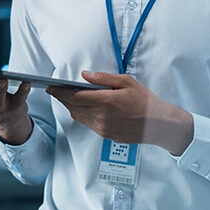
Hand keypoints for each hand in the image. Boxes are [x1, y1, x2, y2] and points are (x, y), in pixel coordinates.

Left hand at [46, 71, 192, 155]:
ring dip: (70, 107)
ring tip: (66, 97)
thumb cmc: (145, 101)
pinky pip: (87, 124)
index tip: (51, 86)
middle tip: (54, 90)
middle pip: (73, 107)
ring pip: (78, 116)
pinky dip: (80, 114)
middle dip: (62, 98)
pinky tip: (81, 108)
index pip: (74, 96)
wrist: (159, 125)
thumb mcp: (126, 82)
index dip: (60, 91)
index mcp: (106, 101)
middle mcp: (101, 116)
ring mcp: (102, 128)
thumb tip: (84, 75)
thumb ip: (103, 78)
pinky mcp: (105, 135)